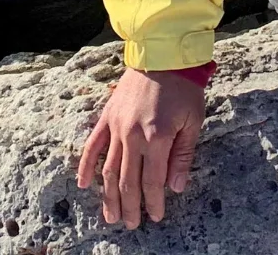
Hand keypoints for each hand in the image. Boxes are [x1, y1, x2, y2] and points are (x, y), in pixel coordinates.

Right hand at [76, 67, 204, 228]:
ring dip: (108, 196)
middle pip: (127, 181)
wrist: (165, 53)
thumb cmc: (185, 87)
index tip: (156, 216)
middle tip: (131, 224)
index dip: (153, 202)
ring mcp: (116, 126)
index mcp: (157, 137)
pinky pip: (92, 146)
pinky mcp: (107, 117)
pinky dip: (86, 167)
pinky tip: (84, 185)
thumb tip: (175, 187)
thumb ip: (183, 155)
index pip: (152, 181)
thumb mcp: (194, 119)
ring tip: (110, 216)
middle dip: (129, 207)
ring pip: (109, 170)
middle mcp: (132, 136)